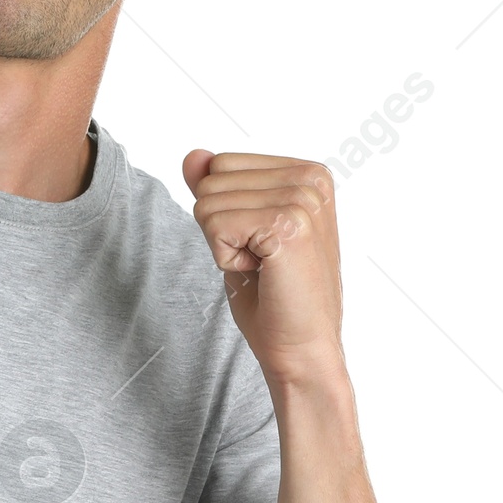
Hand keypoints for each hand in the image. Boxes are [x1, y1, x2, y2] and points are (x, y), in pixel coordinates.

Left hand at [182, 150, 345, 385]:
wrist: (300, 348)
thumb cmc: (272, 295)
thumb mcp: (237, 230)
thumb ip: (217, 189)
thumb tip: (192, 155)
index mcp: (307, 172)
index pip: (220, 164)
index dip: (224, 211)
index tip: (260, 244)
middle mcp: (311, 178)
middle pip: (210, 180)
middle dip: (219, 226)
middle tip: (260, 260)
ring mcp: (302, 200)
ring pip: (206, 203)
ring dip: (222, 244)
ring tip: (263, 267)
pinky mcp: (288, 225)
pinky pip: (213, 226)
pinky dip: (224, 258)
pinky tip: (262, 273)